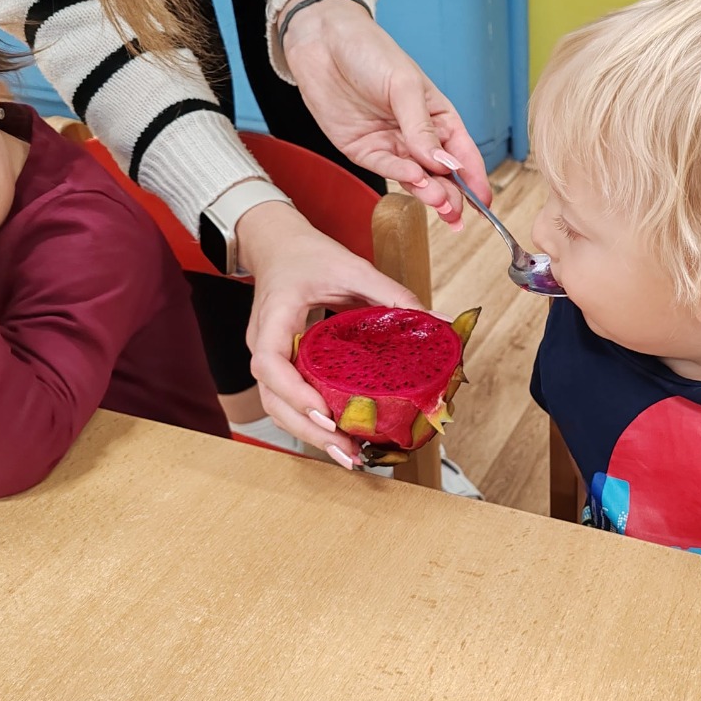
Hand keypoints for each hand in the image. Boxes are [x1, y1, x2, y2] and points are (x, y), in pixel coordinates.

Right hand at [237, 201, 423, 462]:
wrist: (278, 245)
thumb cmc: (309, 254)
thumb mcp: (353, 267)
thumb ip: (392, 293)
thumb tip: (437, 319)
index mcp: (274, 317)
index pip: (269, 363)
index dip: (295, 393)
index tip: (324, 413)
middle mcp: (264, 343)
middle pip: (274, 399)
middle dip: (309, 430)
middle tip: (348, 450)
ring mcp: (269, 357)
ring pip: (279, 408)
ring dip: (311, 435)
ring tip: (350, 455)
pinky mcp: (282, 365)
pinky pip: (289, 400)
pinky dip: (312, 423)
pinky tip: (342, 438)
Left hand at [281, 0, 492, 229]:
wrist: (323, 41)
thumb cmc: (371, 51)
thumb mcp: (405, 85)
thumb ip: (422, 128)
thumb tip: (443, 163)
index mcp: (437, 116)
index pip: (462, 152)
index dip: (474, 177)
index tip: (484, 201)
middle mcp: (416, 135)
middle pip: (441, 173)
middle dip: (452, 194)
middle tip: (457, 211)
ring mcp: (391, 144)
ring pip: (416, 177)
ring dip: (429, 191)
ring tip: (441, 203)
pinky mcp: (364, 150)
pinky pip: (386, 168)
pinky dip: (401, 175)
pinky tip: (414, 179)